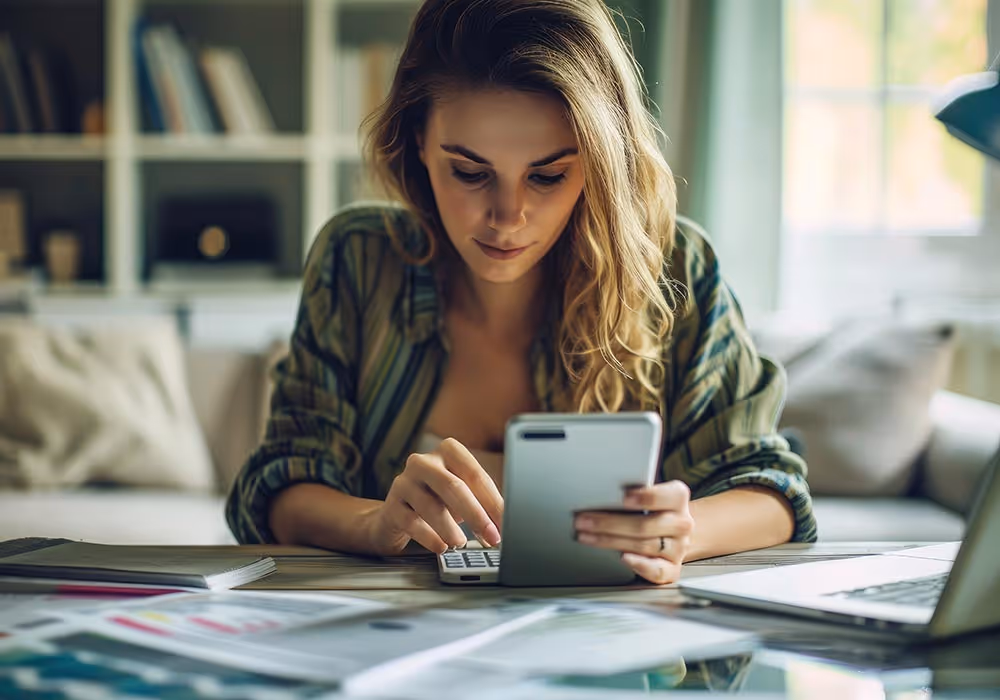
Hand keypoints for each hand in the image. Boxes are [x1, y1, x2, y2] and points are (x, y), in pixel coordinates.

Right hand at [368, 438, 503, 555]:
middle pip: (454, 486)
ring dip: (451, 528)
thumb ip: (482, 504)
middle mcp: (424, 462)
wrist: (397, 515)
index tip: (505, 523)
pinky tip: (441, 547)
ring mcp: (404, 482)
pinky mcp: (391, 505)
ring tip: (462, 543)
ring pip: (431, 506)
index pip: (475, 475)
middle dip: (476, 514)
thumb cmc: (437, 501)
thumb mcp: (462, 495)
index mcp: (448, 451)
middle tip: (491, 536)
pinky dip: (430, 538)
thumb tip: (503, 525)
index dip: (493, 501)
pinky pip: (412, 522)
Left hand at [574, 480, 693, 584]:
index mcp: (677, 497)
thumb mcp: (648, 494)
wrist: (673, 531)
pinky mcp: (672, 568)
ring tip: (586, 536)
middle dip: (609, 523)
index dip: (644, 497)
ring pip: (644, 546)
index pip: (665, 496)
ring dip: (610, 541)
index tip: (623, 497)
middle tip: (583, 520)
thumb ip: (632, 493)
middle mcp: (681, 523)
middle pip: (644, 525)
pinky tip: (623, 558)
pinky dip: (640, 566)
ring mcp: (678, 548)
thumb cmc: (652, 509)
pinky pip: (658, 571)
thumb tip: (599, 493)